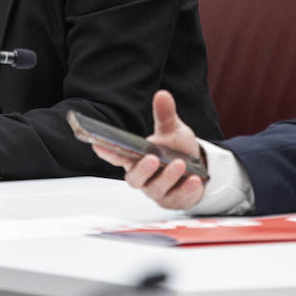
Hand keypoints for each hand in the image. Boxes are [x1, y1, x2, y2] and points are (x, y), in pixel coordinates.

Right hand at [92, 90, 205, 209]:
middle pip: (134, 179)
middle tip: (151, 158)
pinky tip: (195, 180)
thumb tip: (162, 94)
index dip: (107, 152)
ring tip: (180, 164)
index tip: (97, 145)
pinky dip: (186, 189)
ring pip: (156, 189)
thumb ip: (165, 115)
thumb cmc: (177, 151)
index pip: (118, 157)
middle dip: (142, 170)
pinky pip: (178, 197)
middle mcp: (144, 178)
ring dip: (167, 177)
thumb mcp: (172, 131)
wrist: (198, 171)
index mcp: (137, 159)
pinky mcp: (174, 201)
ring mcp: (158, 191)